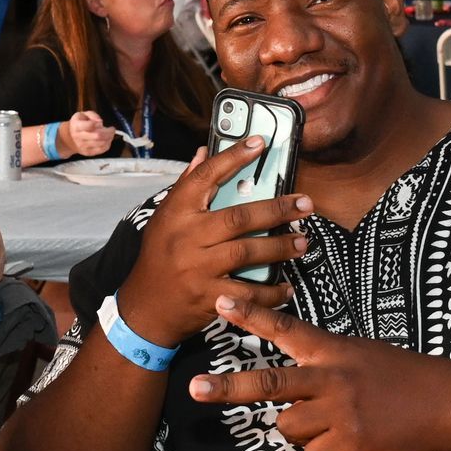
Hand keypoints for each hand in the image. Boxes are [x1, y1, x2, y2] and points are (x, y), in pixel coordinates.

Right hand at [58, 111, 114, 157]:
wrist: (70, 138)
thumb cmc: (79, 124)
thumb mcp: (83, 114)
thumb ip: (92, 115)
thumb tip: (100, 122)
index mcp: (77, 126)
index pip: (89, 125)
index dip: (98, 123)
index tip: (101, 122)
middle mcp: (79, 137)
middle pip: (98, 136)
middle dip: (108, 132)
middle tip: (112, 129)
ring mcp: (83, 146)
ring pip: (101, 143)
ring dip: (109, 138)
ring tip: (110, 134)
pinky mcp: (88, 152)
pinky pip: (101, 150)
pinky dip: (108, 144)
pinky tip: (107, 140)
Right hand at [115, 138, 309, 347]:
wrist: (145, 307)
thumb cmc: (158, 258)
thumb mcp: (164, 218)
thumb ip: (186, 186)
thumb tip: (203, 153)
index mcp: (176, 213)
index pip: (206, 176)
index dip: (233, 158)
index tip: (259, 143)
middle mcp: (187, 237)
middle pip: (238, 217)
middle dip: (277, 209)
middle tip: (305, 204)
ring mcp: (198, 268)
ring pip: (247, 252)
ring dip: (280, 247)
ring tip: (302, 241)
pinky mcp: (209, 297)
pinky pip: (248, 293)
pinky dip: (271, 292)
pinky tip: (286, 286)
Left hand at [187, 293, 450, 450]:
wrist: (448, 402)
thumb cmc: (400, 375)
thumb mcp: (359, 352)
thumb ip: (321, 361)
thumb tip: (285, 387)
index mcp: (331, 350)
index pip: (284, 328)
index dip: (251, 315)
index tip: (220, 301)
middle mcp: (330, 378)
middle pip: (269, 384)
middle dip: (228, 387)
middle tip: (195, 388)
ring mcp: (340, 412)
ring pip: (288, 427)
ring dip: (300, 429)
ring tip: (333, 420)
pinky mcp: (351, 443)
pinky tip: (351, 438)